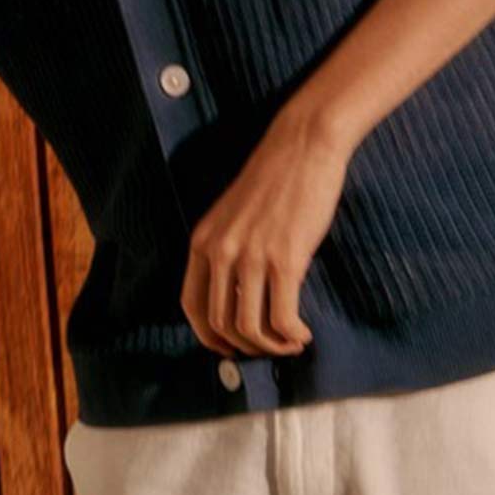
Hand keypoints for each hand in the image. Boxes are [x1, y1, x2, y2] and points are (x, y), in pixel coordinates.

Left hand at [180, 105, 351, 357]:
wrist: (302, 146)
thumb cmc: (274, 179)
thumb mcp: (233, 215)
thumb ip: (228, 249)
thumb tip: (238, 296)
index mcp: (203, 240)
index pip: (191, 305)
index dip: (208, 337)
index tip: (230, 349)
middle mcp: (220, 251)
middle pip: (220, 324)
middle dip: (246, 347)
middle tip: (270, 346)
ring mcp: (250, 257)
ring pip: (248, 329)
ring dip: (271, 347)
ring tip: (290, 342)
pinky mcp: (285, 260)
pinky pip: (281, 319)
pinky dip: (291, 337)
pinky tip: (303, 334)